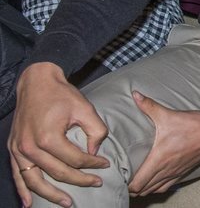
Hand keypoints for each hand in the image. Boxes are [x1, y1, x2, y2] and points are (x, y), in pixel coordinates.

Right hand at [8, 63, 109, 207]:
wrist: (36, 82)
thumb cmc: (61, 94)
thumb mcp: (85, 108)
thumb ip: (96, 130)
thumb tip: (95, 152)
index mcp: (49, 137)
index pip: (75, 159)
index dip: (93, 164)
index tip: (105, 164)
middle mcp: (31, 146)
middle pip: (57, 172)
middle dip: (79, 181)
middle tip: (96, 184)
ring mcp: (19, 149)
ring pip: (35, 180)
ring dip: (52, 194)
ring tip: (68, 203)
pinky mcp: (14, 149)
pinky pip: (17, 175)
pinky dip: (24, 190)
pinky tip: (30, 203)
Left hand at [127, 92, 199, 195]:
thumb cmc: (192, 125)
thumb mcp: (168, 115)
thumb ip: (149, 106)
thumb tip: (135, 95)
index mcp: (159, 159)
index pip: (138, 183)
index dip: (126, 183)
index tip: (120, 176)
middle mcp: (166, 170)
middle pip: (144, 190)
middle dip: (132, 188)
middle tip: (124, 178)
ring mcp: (175, 173)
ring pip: (155, 190)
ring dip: (144, 189)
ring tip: (136, 182)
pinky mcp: (183, 172)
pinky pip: (166, 187)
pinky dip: (157, 187)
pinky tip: (154, 181)